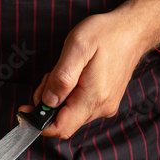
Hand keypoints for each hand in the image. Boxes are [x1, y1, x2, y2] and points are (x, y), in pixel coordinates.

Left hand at [19, 0, 159, 138]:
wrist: (133, 30)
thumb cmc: (106, 34)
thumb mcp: (77, 47)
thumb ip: (61, 77)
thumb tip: (48, 102)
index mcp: (93, 98)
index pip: (61, 128)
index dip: (39, 123)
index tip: (26, 108)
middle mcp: (100, 108)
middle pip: (62, 121)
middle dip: (47, 103)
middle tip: (50, 76)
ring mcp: (104, 106)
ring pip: (69, 114)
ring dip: (57, 97)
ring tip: (63, 71)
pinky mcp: (104, 101)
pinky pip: (78, 107)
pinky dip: (68, 95)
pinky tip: (73, 76)